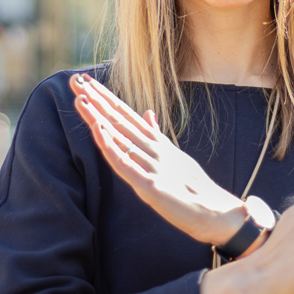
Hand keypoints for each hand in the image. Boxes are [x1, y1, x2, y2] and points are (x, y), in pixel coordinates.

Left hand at [69, 73, 248, 246]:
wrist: (218, 214)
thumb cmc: (194, 188)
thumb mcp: (174, 156)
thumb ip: (158, 135)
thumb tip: (147, 113)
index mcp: (157, 142)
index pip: (127, 115)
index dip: (106, 98)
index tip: (87, 82)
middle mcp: (154, 148)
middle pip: (120, 119)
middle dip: (96, 99)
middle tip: (75, 80)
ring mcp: (152, 165)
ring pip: (120, 137)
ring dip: (99, 117)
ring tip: (80, 98)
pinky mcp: (151, 186)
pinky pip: (126, 164)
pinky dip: (111, 146)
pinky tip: (98, 130)